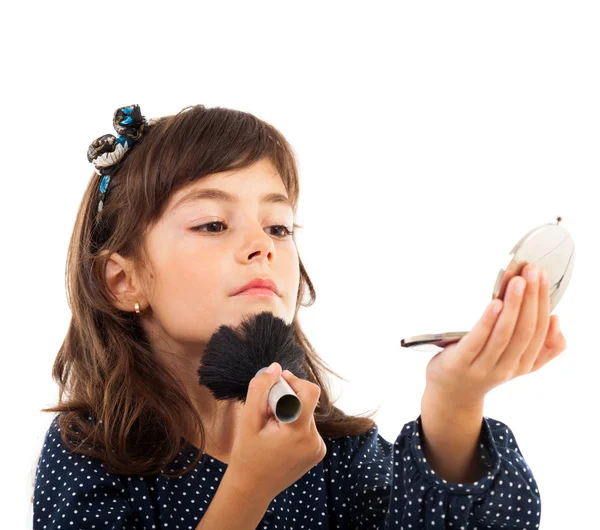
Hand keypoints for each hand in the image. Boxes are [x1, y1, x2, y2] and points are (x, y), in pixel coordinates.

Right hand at [227, 363, 326, 503]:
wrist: (252, 490)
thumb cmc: (247, 455)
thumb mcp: (248, 420)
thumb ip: (260, 390)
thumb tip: (275, 367)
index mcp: (299, 431)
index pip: (310, 391)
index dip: (293, 381)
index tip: (275, 385)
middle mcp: (315, 440)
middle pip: (306, 402)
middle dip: (286, 400)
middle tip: (266, 413)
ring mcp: (318, 448)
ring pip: (306, 413)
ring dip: (289, 413)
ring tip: (271, 429)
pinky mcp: (318, 452)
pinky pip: (307, 427)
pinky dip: (294, 425)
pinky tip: (278, 438)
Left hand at [424, 263, 566, 405]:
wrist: (451, 395)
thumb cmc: (483, 368)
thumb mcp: (516, 363)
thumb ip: (543, 348)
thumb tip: (555, 320)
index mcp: (523, 364)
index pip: (540, 331)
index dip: (543, 303)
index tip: (543, 278)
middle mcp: (506, 367)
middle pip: (525, 330)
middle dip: (531, 299)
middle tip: (532, 272)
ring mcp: (483, 367)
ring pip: (504, 335)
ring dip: (513, 306)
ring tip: (517, 282)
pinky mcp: (460, 363)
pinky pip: (477, 341)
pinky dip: (488, 322)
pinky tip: (494, 304)